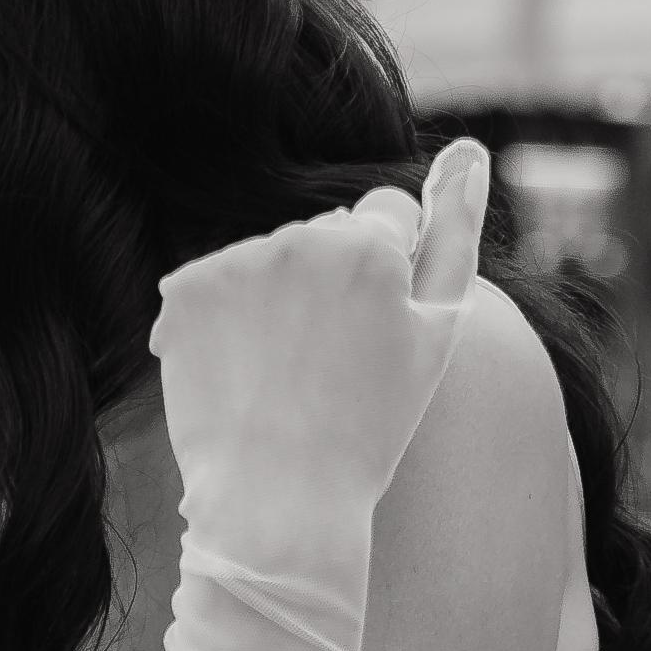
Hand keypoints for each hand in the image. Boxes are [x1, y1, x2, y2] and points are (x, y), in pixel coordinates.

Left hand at [148, 139, 489, 536]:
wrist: (280, 499)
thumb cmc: (372, 423)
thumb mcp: (437, 332)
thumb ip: (456, 234)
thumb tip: (468, 150)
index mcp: (368, 243)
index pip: (384, 215)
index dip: (386, 276)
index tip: (374, 329)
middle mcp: (296, 236)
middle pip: (322, 233)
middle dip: (329, 280)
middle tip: (330, 362)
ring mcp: (233, 262)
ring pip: (267, 260)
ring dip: (274, 298)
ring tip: (284, 371)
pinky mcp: (182, 289)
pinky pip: (214, 284)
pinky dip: (223, 320)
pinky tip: (239, 370)